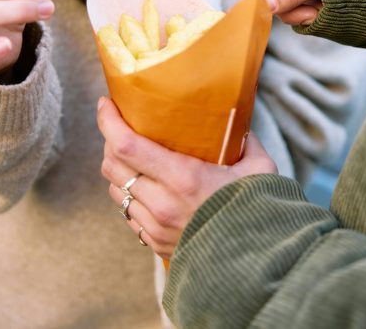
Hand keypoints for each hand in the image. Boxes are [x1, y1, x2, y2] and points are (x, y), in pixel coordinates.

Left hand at [98, 97, 277, 258]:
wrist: (257, 262)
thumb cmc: (259, 210)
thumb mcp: (259, 168)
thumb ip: (245, 140)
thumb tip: (238, 120)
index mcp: (183, 178)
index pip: (126, 145)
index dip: (108, 121)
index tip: (106, 103)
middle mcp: (161, 203)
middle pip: (111, 165)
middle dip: (109, 140)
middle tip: (122, 125)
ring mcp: (155, 226)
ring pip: (116, 189)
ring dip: (118, 169)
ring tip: (133, 155)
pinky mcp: (154, 243)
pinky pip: (128, 212)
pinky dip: (130, 194)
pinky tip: (146, 185)